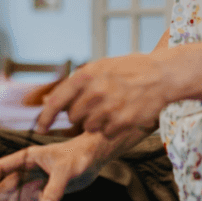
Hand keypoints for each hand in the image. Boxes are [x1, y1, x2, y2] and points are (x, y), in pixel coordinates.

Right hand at [0, 133, 106, 200]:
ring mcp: (37, 179)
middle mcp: (29, 169)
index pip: (1, 168)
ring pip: (18, 195)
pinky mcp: (47, 189)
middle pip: (6, 186)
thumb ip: (55, 188)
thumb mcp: (65, 170)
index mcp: (28, 158)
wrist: (95, 156)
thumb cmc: (79, 154)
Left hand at [36, 53, 173, 139]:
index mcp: (86, 76)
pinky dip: (112, 128)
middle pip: (73, 118)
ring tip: (114, 106)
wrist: (162, 76)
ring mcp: (108, 109)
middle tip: (98, 104)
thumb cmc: (130, 70)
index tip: (40, 128)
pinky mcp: (121, 123)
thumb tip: (50, 98)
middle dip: (81, 114)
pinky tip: (123, 114)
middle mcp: (94, 93)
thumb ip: (77, 83)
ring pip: (89, 127)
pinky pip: (106, 134)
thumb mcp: (101, 67)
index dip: (45, 118)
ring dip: (97, 122)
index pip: (56, 102)